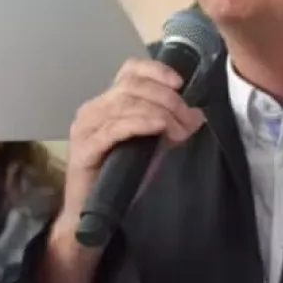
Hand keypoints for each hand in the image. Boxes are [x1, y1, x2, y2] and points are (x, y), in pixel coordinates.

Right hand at [58, 58, 205, 228]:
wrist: (91, 212)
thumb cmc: (119, 177)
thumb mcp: (151, 147)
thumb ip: (170, 128)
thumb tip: (197, 114)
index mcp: (107, 102)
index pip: (129, 71)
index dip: (155, 71)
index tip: (179, 82)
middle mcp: (93, 109)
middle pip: (133, 87)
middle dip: (167, 99)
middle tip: (188, 118)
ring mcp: (86, 128)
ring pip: (126, 105)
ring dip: (160, 113)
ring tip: (178, 129)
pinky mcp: (85, 148)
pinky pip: (116, 127)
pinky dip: (141, 123)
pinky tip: (158, 127)